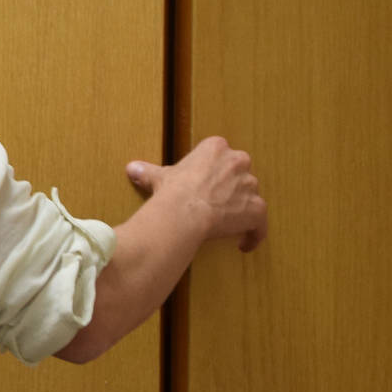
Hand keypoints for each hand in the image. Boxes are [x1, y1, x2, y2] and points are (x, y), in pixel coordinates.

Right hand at [125, 136, 267, 252]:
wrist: (184, 212)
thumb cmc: (172, 191)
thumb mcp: (158, 177)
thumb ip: (149, 171)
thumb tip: (131, 168)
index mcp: (215, 148)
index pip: (220, 154)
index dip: (214, 170)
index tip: (206, 182)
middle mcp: (238, 162)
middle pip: (240, 172)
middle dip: (232, 186)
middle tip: (216, 201)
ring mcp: (250, 186)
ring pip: (251, 196)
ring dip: (242, 208)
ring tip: (228, 222)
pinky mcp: (257, 209)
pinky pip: (260, 223)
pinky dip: (254, 233)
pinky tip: (244, 243)